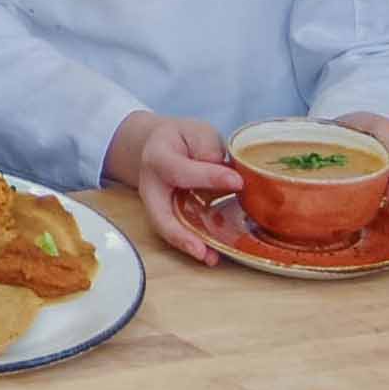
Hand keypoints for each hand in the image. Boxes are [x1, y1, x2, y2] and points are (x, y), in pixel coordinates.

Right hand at [109, 112, 245, 265]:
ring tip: (210, 258)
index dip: (208, 177)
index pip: (180, 171)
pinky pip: (177, 232)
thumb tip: (224, 175)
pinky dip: (193, 246)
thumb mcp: (195, 131)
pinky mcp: (167, 216)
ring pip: (166, 228)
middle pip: (158, 213)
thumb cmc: (181, 139)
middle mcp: (151, 185)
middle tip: (203, 249)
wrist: (158, 145)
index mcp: (157, 157)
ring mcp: (156, 205)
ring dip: (188, 245)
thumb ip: (208, 147)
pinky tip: (212, 256)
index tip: (237, 182)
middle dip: (179, 234)